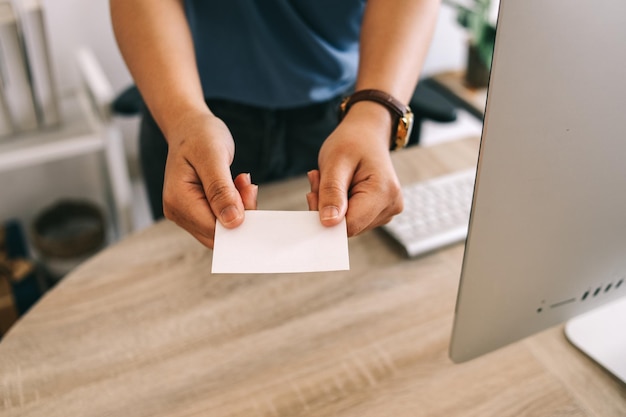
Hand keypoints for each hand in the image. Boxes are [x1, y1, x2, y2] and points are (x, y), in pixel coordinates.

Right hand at [162, 112, 257, 247]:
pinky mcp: (196, 211)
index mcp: (178, 200)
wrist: (189, 127)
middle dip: (240, 213)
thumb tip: (233, 221)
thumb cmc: (199, 136)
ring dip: (239, 207)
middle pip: (218, 233)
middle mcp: (178, 212)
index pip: (213, 229)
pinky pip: (221, 219)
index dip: (238, 218)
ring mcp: (185, 213)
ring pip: (222, 228)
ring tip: (241, 181)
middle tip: (247, 185)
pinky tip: (236, 185)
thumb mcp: (213, 157)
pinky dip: (235, 204)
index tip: (250, 192)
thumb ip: (221, 190)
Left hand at [306, 103, 402, 235]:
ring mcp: (387, 211)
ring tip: (331, 179)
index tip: (314, 192)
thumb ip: (332, 193)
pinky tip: (339, 186)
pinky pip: (352, 219)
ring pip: (348, 224)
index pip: (349, 226)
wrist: (367, 133)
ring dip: (331, 205)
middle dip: (327, 207)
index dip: (325, 215)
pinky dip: (339, 206)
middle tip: (320, 180)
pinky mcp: (380, 213)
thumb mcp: (336, 162)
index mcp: (384, 193)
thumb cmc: (352, 141)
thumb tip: (328, 223)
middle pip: (348, 226)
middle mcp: (391, 206)